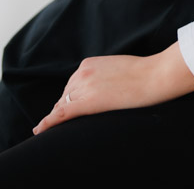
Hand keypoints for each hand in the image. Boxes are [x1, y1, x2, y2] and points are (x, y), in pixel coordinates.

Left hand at [32, 45, 193, 134]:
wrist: (154, 75)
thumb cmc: (144, 73)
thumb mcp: (117, 69)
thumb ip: (103, 77)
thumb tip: (102, 90)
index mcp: (88, 64)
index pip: (72, 86)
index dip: (68, 100)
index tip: (65, 109)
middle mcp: (81, 73)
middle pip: (65, 96)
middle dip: (63, 109)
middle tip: (58, 124)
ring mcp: (83, 86)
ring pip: (63, 106)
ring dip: (59, 117)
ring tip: (51, 130)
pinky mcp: (87, 102)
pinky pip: (61, 114)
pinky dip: (48, 122)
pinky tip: (39, 130)